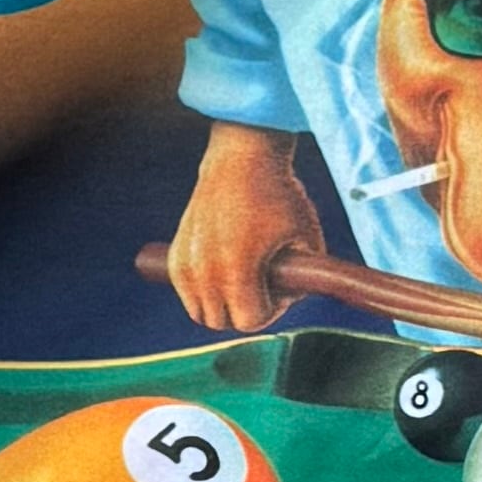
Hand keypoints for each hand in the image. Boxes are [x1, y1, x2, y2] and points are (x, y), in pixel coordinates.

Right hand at [165, 125, 322, 333]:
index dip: (271, 311)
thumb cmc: (278, 195)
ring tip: (243, 278)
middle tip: (263, 284)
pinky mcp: (175, 256)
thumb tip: (292, 302)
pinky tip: (224, 270)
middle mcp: (203, 269)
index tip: (280, 288)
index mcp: (235, 267)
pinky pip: (188, 294)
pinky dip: (204, 291)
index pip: (250, 320)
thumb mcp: (307, 238)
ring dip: (223, 305)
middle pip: (221, 322)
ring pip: (201, 313)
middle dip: (245, 310)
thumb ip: (305, 280)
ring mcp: (185, 263)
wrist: (241, 159)